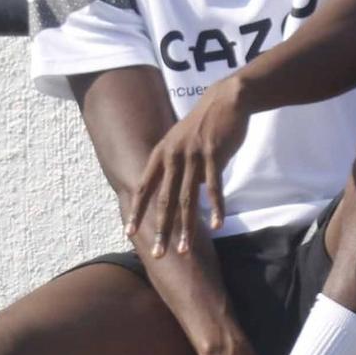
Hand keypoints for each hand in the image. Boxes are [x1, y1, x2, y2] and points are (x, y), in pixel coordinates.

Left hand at [128, 78, 250, 256]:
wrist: (226, 100)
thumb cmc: (203, 126)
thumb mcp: (180, 144)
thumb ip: (175, 169)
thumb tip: (177, 194)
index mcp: (161, 154)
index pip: (143, 188)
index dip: (137, 211)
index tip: (130, 233)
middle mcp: (173, 156)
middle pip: (164, 200)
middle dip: (161, 230)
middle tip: (158, 254)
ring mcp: (193, 156)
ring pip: (188, 199)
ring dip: (187, 227)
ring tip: (185, 250)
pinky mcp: (214, 155)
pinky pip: (214, 188)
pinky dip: (216, 208)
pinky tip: (216, 225)